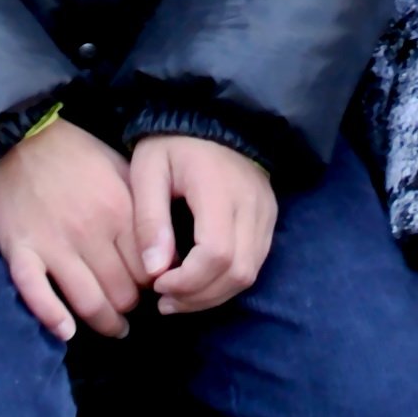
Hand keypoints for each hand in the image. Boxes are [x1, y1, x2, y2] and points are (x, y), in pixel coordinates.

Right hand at [0, 116, 144, 343]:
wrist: (15, 136)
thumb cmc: (72, 152)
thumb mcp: (119, 167)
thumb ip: (141, 205)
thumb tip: (162, 244)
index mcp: (119, 209)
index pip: (149, 267)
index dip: (153, 283)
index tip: (149, 286)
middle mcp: (90, 232)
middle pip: (122, 292)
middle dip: (129, 306)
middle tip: (129, 308)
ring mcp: (53, 244)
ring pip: (89, 302)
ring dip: (104, 323)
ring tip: (111, 328)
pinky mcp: (20, 250)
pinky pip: (37, 295)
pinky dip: (53, 318)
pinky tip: (66, 331)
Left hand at [130, 133, 277, 316]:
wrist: (212, 115)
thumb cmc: (172, 143)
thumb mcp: (148, 171)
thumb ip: (150, 220)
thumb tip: (154, 272)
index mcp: (218, 189)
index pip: (216, 254)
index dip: (188, 281)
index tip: (157, 284)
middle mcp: (252, 204)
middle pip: (238, 272)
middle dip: (199, 297)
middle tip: (164, 301)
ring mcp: (266, 212)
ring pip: (250, 273)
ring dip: (213, 295)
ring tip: (177, 297)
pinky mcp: (269, 217)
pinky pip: (255, 263)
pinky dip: (226, 281)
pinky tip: (199, 282)